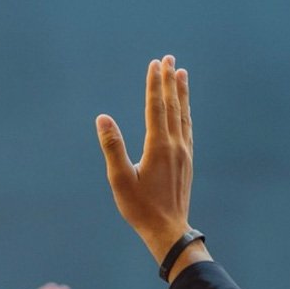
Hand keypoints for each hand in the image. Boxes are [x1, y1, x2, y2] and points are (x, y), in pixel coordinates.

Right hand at [95, 56, 194, 264]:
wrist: (168, 230)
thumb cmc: (140, 208)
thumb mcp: (120, 179)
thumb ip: (113, 147)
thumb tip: (103, 119)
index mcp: (158, 146)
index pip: (156, 107)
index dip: (154, 84)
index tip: (155, 64)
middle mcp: (175, 145)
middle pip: (172, 106)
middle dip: (169, 81)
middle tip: (169, 59)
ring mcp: (184, 153)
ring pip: (183, 115)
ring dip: (181, 93)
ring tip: (181, 74)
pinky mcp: (187, 161)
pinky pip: (187, 129)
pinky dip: (185, 112)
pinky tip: (184, 109)